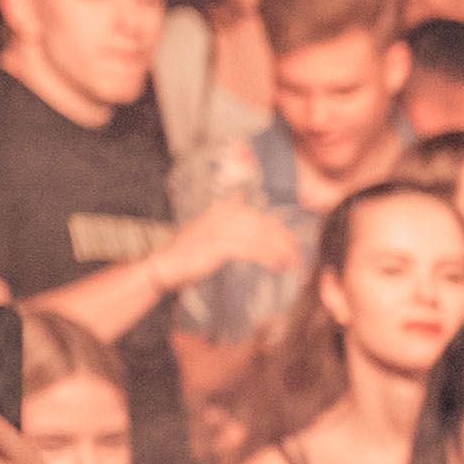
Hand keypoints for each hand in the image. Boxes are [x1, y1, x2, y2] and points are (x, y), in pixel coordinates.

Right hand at [194, 192, 310, 282]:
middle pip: (264, 227)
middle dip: (284, 242)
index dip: (278, 231)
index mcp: (223, 209)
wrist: (166, 264)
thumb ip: (223, 214)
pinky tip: (279, 266)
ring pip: (261, 239)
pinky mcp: (221, 244)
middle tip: (298, 256)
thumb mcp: (206, 225)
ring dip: (280, 252)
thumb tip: (238, 196)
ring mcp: (222, 228)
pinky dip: (269, 258)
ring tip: (293, 264)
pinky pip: (253, 251)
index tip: (292, 243)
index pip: (259, 217)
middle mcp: (224, 215)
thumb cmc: (188, 250)